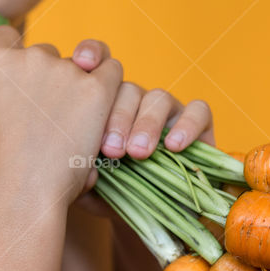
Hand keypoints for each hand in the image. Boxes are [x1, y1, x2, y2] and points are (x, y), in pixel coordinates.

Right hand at [0, 26, 122, 204]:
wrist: (23, 193)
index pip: (6, 35)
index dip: (17, 53)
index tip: (25, 75)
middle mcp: (31, 57)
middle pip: (48, 53)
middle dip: (53, 78)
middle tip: (55, 113)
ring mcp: (65, 70)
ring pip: (85, 62)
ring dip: (84, 83)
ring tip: (81, 117)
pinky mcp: (95, 89)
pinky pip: (111, 73)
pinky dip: (110, 90)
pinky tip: (104, 114)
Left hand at [66, 41, 215, 217]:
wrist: (142, 216)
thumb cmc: (106, 195)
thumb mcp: (80, 182)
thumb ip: (70, 165)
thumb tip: (74, 163)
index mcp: (100, 102)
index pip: (97, 63)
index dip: (91, 55)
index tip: (81, 64)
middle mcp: (133, 100)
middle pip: (125, 88)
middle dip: (118, 117)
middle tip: (110, 150)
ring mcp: (165, 109)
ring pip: (157, 98)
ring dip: (147, 124)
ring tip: (137, 153)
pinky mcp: (198, 123)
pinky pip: (198, 111)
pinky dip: (187, 125)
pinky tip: (173, 147)